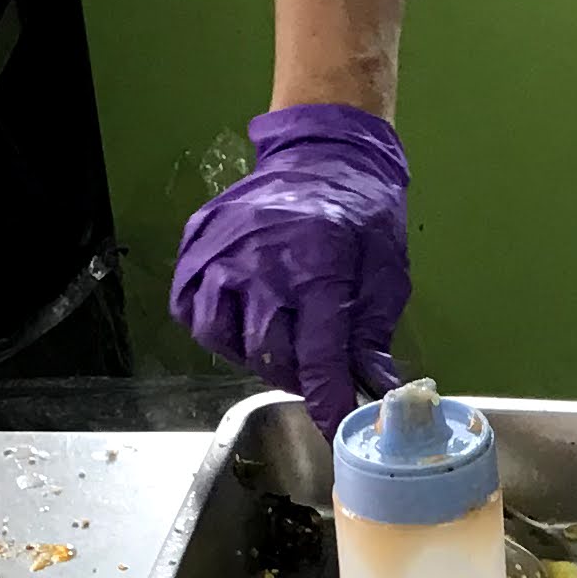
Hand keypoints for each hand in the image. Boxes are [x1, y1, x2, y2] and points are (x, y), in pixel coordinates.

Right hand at [170, 104, 411, 432]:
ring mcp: (221, 250)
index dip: (325, 398)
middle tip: (313, 368)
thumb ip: (372, 334)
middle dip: (293, 373)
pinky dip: (214, 326)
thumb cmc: (362, 211)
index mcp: (317, 264)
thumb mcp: (385, 273)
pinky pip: (190, 306)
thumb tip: (375, 389)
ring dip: (251, 351)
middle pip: (265, 348)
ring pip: (220, 333)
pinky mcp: (197, 244)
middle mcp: (261, 259)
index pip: (318, 353)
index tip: (331, 425)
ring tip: (278, 341)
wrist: (323, 152)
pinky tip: (242, 321)